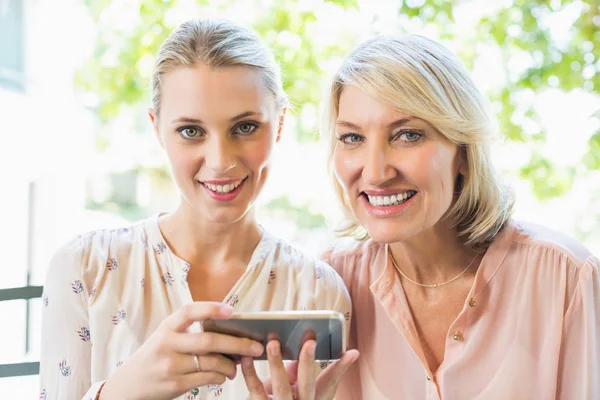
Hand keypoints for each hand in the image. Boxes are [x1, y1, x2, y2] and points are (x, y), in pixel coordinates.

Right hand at [99, 302, 264, 399]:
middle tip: (256, 346)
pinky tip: (223, 375)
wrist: (126, 387)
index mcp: (166, 327)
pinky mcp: (175, 385)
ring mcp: (170, 366)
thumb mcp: (164, 338)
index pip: (190, 312)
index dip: (211, 309)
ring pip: (212, 362)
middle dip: (238, 343)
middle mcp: (167, 344)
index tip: (232, 311)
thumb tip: (229, 331)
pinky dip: (220, 376)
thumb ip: (188, 332)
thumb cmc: (154, 357)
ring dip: (231, 364)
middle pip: (209, 341)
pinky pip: (207, 378)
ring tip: (237, 365)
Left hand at [241, 339, 358, 399]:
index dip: (341, 367)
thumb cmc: (283, 399)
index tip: (351, 352)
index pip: (330, 382)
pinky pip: (255, 389)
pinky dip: (249, 372)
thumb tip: (308, 340)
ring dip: (276, 363)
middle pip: (307, 384)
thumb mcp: (296, 387)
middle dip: (308, 362)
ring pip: (281, 386)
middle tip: (310, 342)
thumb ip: (299, 368)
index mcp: (312, 397)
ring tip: (272, 343)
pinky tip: (246, 357)